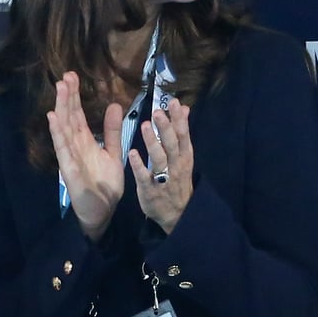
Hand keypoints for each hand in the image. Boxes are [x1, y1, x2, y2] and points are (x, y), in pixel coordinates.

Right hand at [47, 71, 124, 240]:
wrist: (103, 212)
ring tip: (59, 91)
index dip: (75, 96)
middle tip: (65, 76)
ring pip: (64, 131)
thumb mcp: (113, 152)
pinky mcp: (70, 171)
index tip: (72, 76)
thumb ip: (113, 131)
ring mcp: (70, 158)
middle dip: (67, 98)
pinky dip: (58, 135)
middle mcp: (75, 147)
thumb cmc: (105, 183)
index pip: (78, 115)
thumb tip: (114, 104)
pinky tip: (54, 120)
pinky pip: (64, 151)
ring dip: (61, 111)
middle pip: (69, 118)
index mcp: (85, 142)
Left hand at [129, 98, 193, 234]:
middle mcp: (176, 166)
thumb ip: (181, 132)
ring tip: (144, 126)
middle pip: (172, 145)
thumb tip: (184, 107)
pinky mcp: (151, 190)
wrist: (177, 213)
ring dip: (152, 143)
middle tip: (157, 112)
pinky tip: (133, 154)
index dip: (179, 119)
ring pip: (160, 159)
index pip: (183, 135)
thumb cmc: (178, 179)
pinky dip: (139, 166)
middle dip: (165, 128)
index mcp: (184, 156)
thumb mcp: (184, 156)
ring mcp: (164, 178)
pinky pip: (145, 177)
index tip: (173, 102)